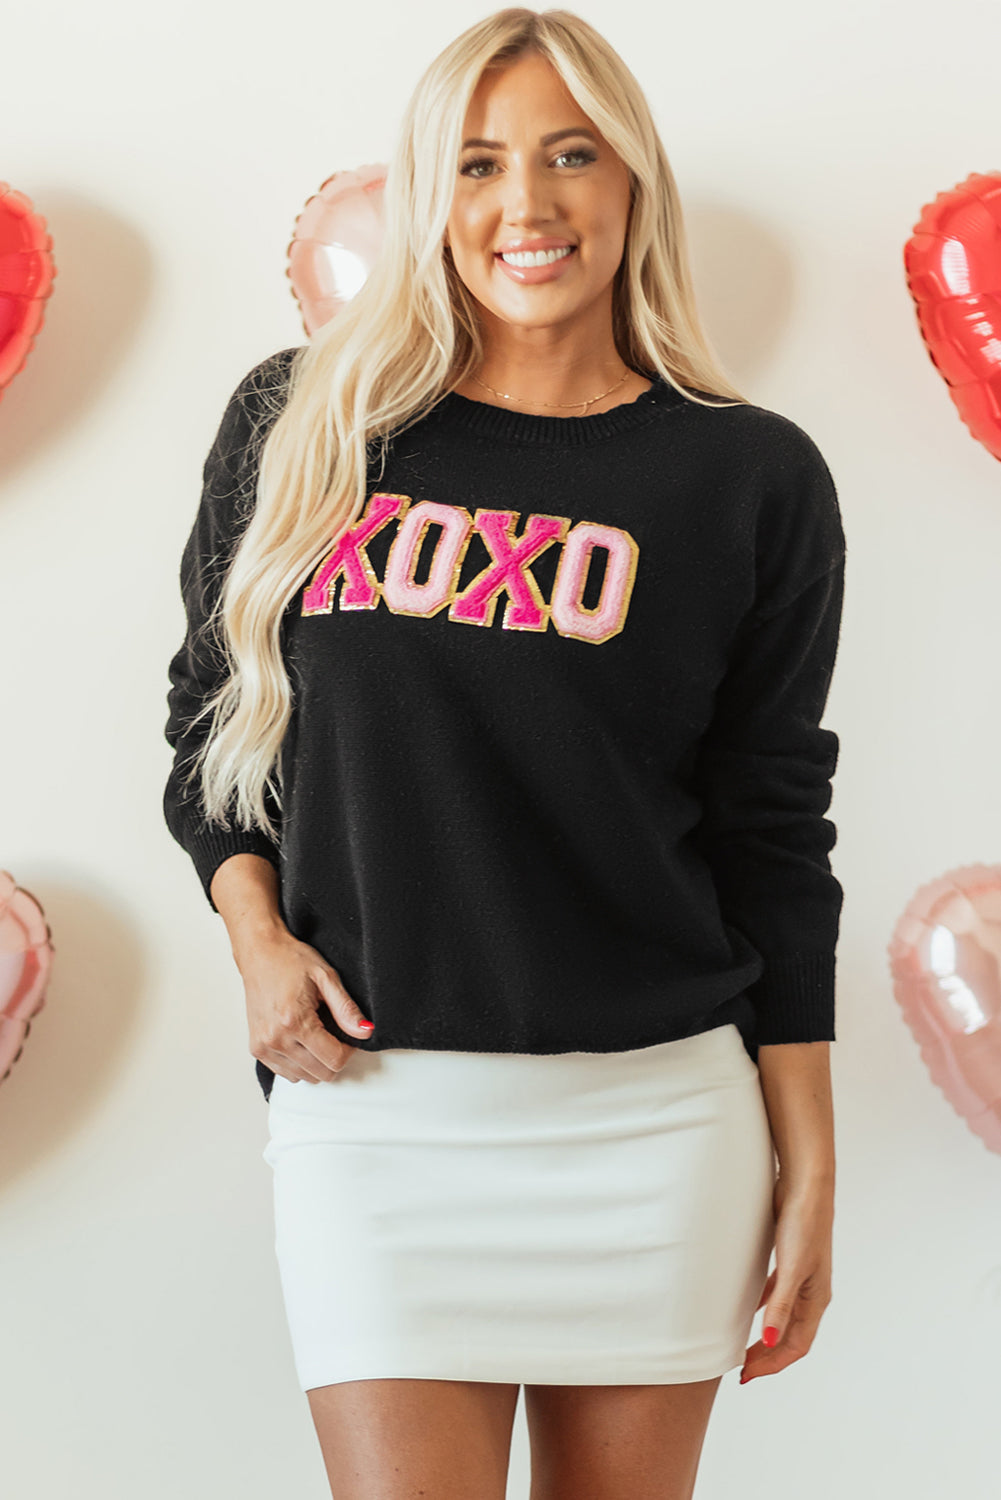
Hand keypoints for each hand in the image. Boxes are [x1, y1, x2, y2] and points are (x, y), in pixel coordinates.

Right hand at [235, 925, 374, 1083]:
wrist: (260, 953)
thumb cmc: (291, 961)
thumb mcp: (326, 977)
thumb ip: (346, 1009)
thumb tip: (365, 1032)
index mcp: (294, 1021)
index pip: (334, 1059)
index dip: (349, 1049)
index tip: (348, 1033)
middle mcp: (275, 1038)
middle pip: (321, 1073)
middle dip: (334, 1056)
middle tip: (332, 1031)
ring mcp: (263, 1046)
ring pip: (305, 1077)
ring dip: (317, 1062)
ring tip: (315, 1032)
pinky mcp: (256, 1049)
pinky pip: (287, 1074)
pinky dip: (300, 1064)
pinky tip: (301, 1041)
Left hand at [740, 1171, 833, 1383]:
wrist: (805, 1186)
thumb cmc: (803, 1224)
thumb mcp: (791, 1267)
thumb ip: (780, 1305)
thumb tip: (769, 1342)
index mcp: (816, 1299)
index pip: (796, 1345)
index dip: (773, 1363)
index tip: (747, 1374)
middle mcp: (811, 1292)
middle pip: (790, 1336)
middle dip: (768, 1356)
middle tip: (741, 1369)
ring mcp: (801, 1276)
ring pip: (783, 1317)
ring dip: (766, 1335)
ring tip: (743, 1346)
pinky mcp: (789, 1260)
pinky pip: (776, 1295)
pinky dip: (763, 1307)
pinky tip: (746, 1306)